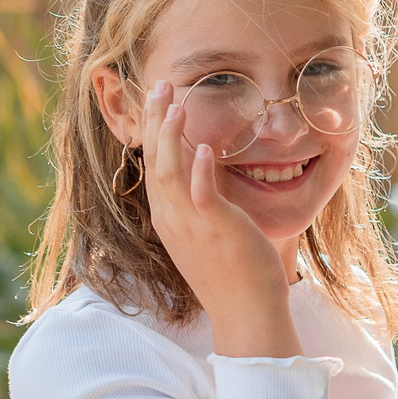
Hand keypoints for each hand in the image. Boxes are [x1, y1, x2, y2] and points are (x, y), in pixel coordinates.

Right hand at [138, 80, 297, 357]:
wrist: (246, 313)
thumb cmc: (234, 271)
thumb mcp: (208, 229)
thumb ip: (203, 199)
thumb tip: (207, 168)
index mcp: (169, 218)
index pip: (152, 166)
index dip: (151, 131)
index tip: (157, 100)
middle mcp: (173, 219)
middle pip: (154, 161)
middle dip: (153, 121)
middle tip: (158, 86)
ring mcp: (191, 225)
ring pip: (169, 173)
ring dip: (170, 136)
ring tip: (174, 104)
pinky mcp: (216, 230)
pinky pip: (203, 196)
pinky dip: (202, 170)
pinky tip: (207, 146)